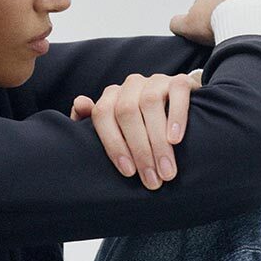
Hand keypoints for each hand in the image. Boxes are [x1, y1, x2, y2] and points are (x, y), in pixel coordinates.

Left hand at [70, 71, 203, 188]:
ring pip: (150, 103)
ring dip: (158, 141)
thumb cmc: (142, 129)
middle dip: (139, 150)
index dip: (113, 144)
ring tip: (167, 171)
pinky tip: (176, 140)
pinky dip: (176, 116)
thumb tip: (81, 104)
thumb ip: (90, 122)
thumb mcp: (116, 131)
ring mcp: (156, 80)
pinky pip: (177, 92)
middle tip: (152, 180)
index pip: (103, 114)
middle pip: (127, 112)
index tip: (128, 172)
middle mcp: (131, 85)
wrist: (178, 111)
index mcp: (112, 96)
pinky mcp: (180, 80)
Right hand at [169, 0, 260, 45]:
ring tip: (246, 35)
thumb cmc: (215, 24)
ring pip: (244, 6)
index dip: (202, 22)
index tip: (207, 35)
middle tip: (227, 35)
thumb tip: (175, 23)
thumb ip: (177, 23)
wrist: (242, 20)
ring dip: (244, 17)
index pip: (200, 8)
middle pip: (223, 5)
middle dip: (224, 17)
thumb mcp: (186, 26)